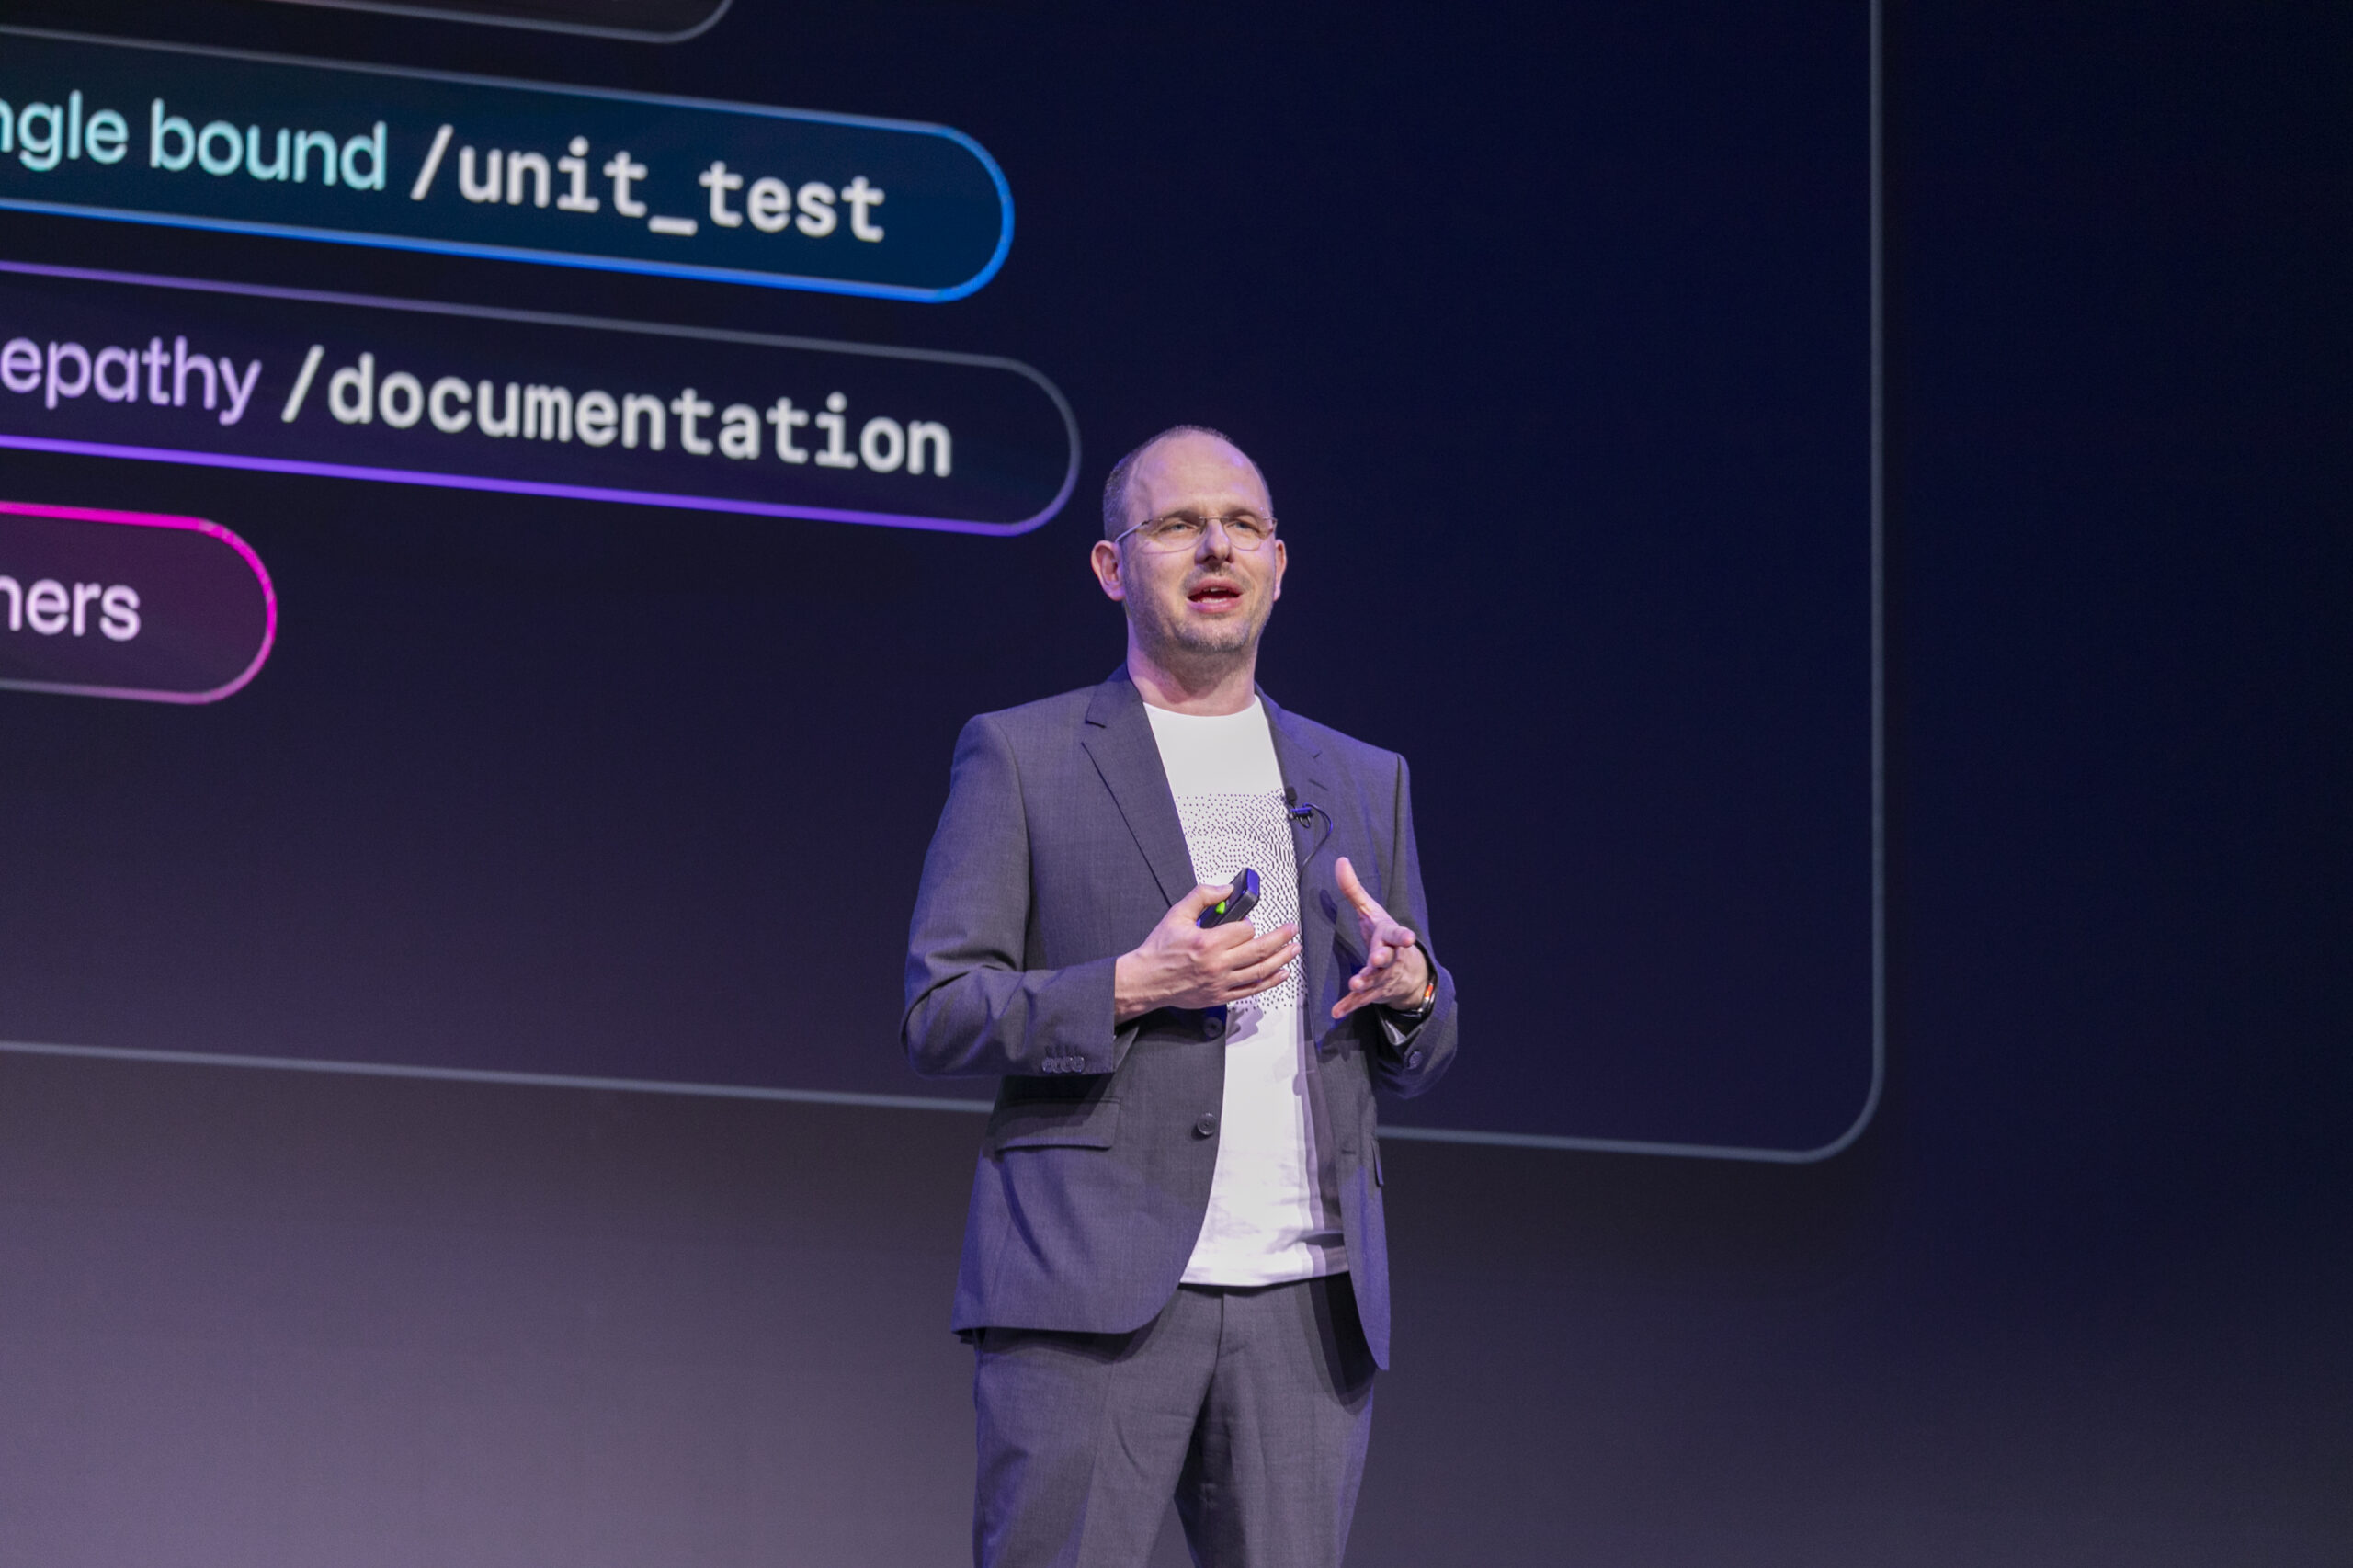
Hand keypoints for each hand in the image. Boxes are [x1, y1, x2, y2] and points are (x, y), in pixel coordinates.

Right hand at [1114, 882, 1300, 1023]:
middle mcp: (1217, 964)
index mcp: (1208, 943)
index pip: (1244, 930)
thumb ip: (1202, 896)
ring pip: (1259, 971)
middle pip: (1259, 950)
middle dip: (1280, 938)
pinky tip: (1280, 974)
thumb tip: (1225, 890)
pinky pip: (1251, 990)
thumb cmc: (1159, 950)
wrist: (1147, 979)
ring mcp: (1220, 982)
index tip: (1248, 923)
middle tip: (1292, 930)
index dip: (1249, 924)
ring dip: (1281, 959)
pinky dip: (1269, 982)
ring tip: (1293, 949)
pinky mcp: (1220, 996)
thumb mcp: (1177, 914)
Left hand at [1330, 856, 1429, 1019]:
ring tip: (1355, 984)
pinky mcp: (1373, 993)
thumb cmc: (1384, 936)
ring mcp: (1383, 978)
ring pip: (1375, 981)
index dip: (1403, 936)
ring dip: (1365, 983)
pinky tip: (1336, 1012)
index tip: (1408, 938)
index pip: (1397, 935)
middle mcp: (1390, 959)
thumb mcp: (1371, 912)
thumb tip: (1340, 861)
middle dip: (1382, 959)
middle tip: (1377, 959)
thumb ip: (1354, 890)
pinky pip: (1361, 1001)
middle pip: (1387, 959)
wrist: (1407, 972)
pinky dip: (1349, 1006)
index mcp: (1390, 937)